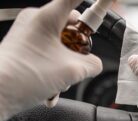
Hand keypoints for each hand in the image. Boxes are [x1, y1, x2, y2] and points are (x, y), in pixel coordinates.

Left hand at [0, 0, 101, 120]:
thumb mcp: (72, 70)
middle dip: (79, 47)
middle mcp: (35, 22)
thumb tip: (95, 64)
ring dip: (66, 64)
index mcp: (47, 17)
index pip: (74, 0)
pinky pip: (48, 54)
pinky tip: (52, 88)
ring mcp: (28, 35)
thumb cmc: (25, 76)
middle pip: (70, 26)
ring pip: (60, 44)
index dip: (96, 2)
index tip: (108, 0)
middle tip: (82, 61)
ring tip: (61, 81)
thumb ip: (92, 64)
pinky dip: (54, 70)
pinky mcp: (23, 49)